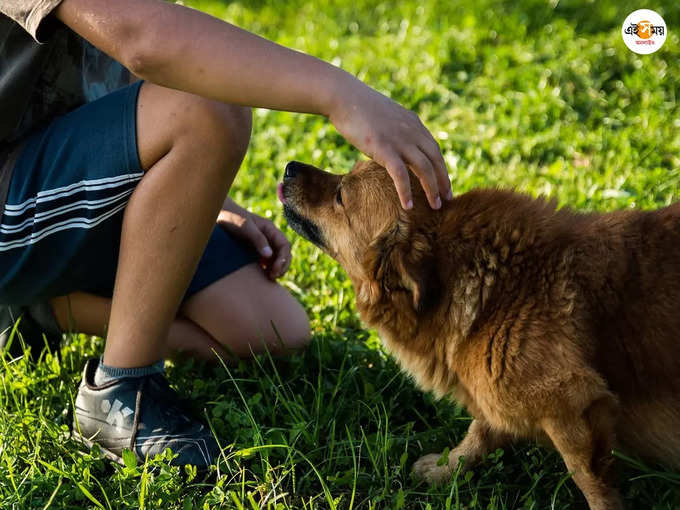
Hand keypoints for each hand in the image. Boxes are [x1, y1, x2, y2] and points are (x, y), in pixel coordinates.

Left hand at [218, 199, 291, 279]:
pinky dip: (266, 269)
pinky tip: (261, 276)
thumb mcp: (245, 227)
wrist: (217, 215)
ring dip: (276, 269)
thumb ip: (258, 239)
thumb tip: (269, 255)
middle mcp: (268, 237)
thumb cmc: (231, 218)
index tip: (275, 269)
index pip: (284, 245)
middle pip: (283, 253)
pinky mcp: (253, 251)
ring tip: (269, 278)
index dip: (283, 258)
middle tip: (273, 277)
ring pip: (275, 259)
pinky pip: (265, 262)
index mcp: (270, 229)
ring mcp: (261, 244)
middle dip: (282, 266)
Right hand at [327, 77, 451, 209]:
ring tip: (435, 207)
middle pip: (435, 160)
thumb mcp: (384, 117)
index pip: (434, 149)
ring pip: (424, 169)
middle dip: (443, 181)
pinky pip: (401, 175)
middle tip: (448, 199)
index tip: (444, 183)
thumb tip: (392, 144)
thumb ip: (395, 130)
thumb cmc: (357, 107)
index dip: (441, 167)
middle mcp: (411, 131)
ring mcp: (399, 140)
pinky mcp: (384, 148)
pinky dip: (406, 192)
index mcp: (413, 123)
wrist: (343, 97)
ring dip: (432, 189)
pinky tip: (408, 206)